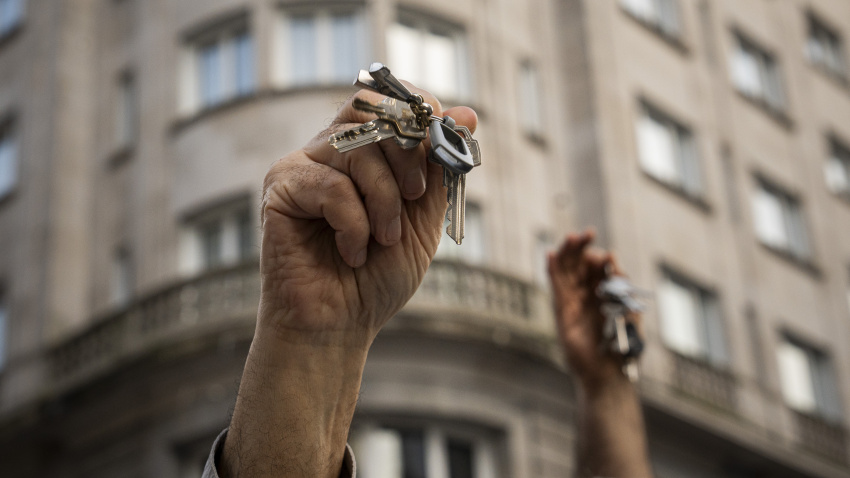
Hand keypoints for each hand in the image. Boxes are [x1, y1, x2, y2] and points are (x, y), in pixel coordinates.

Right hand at [259, 84, 477, 345]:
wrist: (339, 326)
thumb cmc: (377, 277)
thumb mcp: (423, 220)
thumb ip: (440, 169)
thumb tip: (468, 113)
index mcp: (363, 153)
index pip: (389, 101)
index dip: (419, 111)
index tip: (441, 141)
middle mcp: (330, 151)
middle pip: (373, 112)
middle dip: (408, 155)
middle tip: (413, 197)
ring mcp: (302, 166)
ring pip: (357, 149)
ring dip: (384, 201)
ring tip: (382, 240)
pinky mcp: (279, 188)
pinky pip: (332, 185)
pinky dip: (355, 224)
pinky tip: (352, 252)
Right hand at [548, 230, 637, 390]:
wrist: (610, 373)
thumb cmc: (623, 347)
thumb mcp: (629, 310)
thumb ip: (621, 284)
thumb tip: (613, 258)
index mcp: (605, 294)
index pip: (599, 267)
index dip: (600, 257)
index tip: (606, 255)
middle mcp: (588, 295)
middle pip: (580, 265)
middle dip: (582, 248)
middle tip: (586, 234)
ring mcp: (573, 302)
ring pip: (567, 271)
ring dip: (567, 253)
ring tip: (571, 237)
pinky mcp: (562, 312)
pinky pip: (556, 286)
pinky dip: (553, 270)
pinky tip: (552, 254)